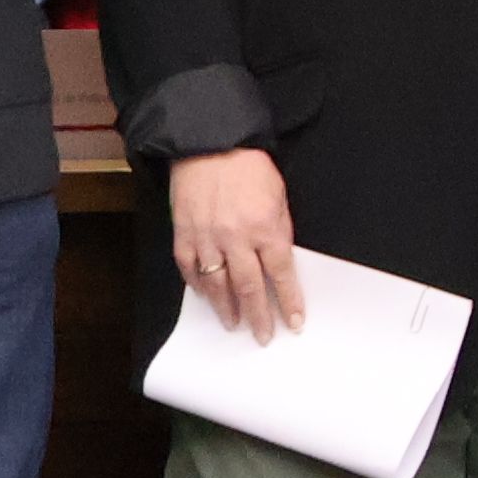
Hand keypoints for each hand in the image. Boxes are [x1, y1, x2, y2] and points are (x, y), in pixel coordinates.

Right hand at [167, 147, 302, 338]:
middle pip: (249, 287)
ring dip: (227, 308)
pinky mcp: (184, 232)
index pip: (282, 275)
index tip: (293, 323)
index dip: (289, 302)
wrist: (209, 142)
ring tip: (233, 323)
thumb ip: (279, 230)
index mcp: (266, 227)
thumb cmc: (247, 166)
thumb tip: (279, 262)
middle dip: (258, 316)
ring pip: (217, 285)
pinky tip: (205, 295)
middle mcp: (237, 238)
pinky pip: (190, 268)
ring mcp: (207, 237)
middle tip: (263, 335)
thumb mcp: (278, 195)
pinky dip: (198, 285)